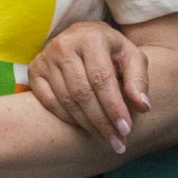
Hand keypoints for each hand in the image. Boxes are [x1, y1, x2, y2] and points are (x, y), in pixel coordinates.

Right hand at [27, 20, 148, 152]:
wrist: (82, 35)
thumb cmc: (112, 50)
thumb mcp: (132, 57)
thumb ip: (138, 80)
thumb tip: (142, 107)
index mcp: (91, 38)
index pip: (101, 79)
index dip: (114, 106)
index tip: (126, 130)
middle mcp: (64, 46)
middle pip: (82, 92)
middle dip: (101, 121)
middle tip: (117, 142)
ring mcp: (45, 58)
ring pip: (65, 99)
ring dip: (86, 124)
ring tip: (104, 138)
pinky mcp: (34, 70)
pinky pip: (48, 101)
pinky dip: (66, 117)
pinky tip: (83, 126)